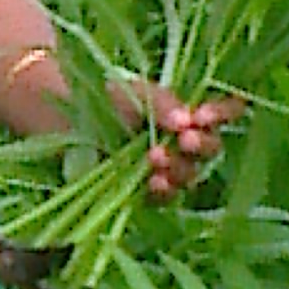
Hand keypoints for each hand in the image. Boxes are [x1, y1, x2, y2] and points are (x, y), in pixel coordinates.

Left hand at [108, 82, 248, 200]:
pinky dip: (164, 189)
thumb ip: (162, 103)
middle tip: (185, 139)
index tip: (202, 116)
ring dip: (179, 167)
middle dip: (202, 144)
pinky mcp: (142, 192)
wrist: (66, 114)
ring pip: (190, 174)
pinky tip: (155, 181)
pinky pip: (165, 197)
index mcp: (184, 112)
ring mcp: (163, 168)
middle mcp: (179, 141)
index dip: (222, 115)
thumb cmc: (101, 97)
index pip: (221, 113)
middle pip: (209, 148)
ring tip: (155, 157)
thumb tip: (186, 120)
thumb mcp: (133, 91)